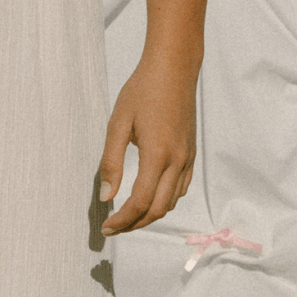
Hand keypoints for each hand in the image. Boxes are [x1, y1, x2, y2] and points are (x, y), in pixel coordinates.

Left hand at [97, 55, 197, 234]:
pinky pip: (181, 189)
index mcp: (157, 155)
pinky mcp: (191, 154)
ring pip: (171, 202)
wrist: (174, 69)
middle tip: (113, 227)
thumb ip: (111, 162)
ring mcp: (187, 159)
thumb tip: (105, 196)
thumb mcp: (118, 124)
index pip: (139, 202)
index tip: (105, 227)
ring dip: (149, 214)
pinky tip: (148, 197)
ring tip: (127, 215)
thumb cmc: (142, 92)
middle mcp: (177, 161)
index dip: (122, 220)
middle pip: (157, 210)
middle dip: (134, 224)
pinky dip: (164, 200)